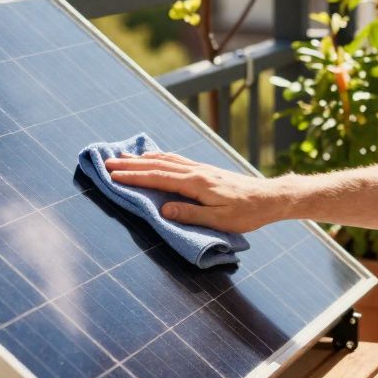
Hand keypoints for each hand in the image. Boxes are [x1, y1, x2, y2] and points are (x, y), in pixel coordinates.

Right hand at [103, 151, 286, 232]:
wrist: (270, 198)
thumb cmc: (247, 213)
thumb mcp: (220, 220)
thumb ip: (191, 214)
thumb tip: (163, 209)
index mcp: (196, 183)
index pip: (158, 178)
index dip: (134, 177)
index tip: (112, 175)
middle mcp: (196, 171)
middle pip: (157, 165)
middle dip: (131, 164)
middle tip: (107, 163)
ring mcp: (201, 168)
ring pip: (166, 159)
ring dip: (142, 158)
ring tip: (123, 157)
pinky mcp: (205, 170)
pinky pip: (176, 160)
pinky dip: (159, 157)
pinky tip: (154, 157)